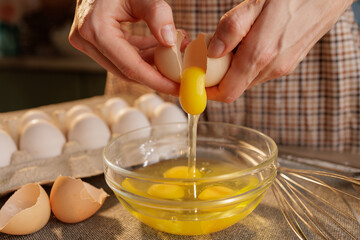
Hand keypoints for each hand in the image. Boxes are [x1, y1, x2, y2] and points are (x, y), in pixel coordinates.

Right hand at [69, 0, 178, 94]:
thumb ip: (157, 14)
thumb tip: (170, 42)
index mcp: (96, 29)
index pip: (130, 67)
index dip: (156, 81)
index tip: (176, 88)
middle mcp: (88, 40)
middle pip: (127, 71)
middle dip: (156, 75)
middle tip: (180, 76)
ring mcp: (88, 42)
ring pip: (126, 65)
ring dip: (151, 62)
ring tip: (175, 54)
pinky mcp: (94, 41)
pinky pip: (122, 55)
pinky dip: (142, 54)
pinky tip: (160, 48)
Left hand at [206, 0, 354, 101]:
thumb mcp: (255, 3)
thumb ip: (232, 29)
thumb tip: (212, 52)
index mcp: (261, 55)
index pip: (228, 92)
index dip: (209, 91)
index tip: (198, 82)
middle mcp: (273, 67)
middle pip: (236, 87)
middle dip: (219, 78)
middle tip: (209, 59)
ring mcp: (284, 67)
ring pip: (249, 79)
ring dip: (234, 70)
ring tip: (230, 47)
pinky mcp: (291, 62)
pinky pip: (262, 71)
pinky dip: (249, 65)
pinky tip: (250, 44)